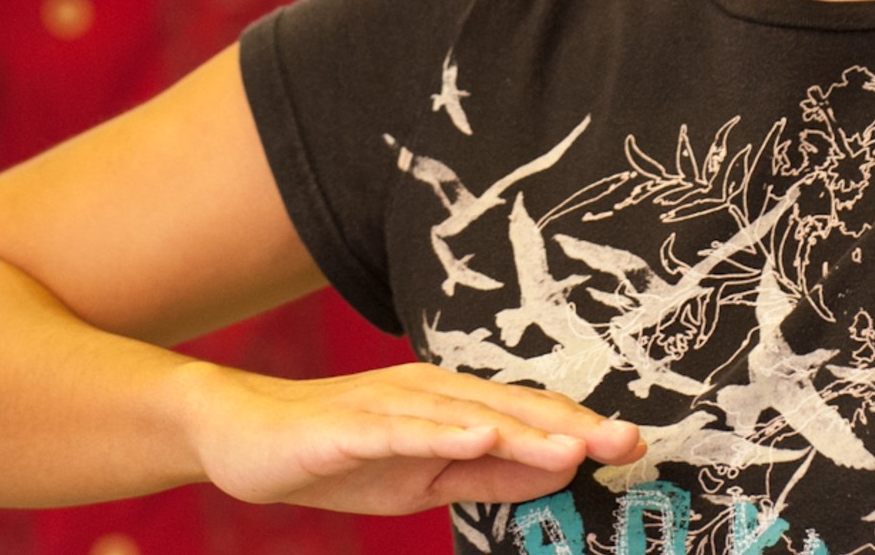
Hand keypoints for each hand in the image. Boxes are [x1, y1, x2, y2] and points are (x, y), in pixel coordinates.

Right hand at [179, 361, 639, 515]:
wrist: (239, 436)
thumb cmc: (338, 458)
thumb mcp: (424, 480)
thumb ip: (488, 478)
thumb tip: (560, 476)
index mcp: (449, 406)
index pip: (525, 417)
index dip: (579, 431)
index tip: (635, 445)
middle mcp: (425, 394)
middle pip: (507, 410)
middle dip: (569, 427)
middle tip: (627, 441)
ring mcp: (384, 407)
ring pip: (463, 417)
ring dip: (520, 432)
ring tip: (572, 447)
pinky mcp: (344, 427)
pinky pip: (398, 431)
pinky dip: (439, 433)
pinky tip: (474, 438)